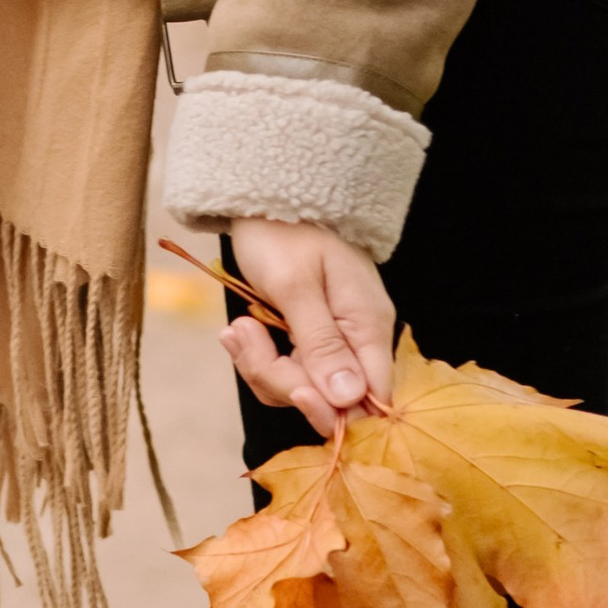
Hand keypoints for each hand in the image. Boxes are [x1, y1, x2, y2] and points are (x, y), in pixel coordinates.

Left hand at [222, 218, 396, 441]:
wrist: (266, 196)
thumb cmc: (283, 232)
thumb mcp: (295, 287)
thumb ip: (322, 345)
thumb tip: (349, 401)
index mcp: (368, 325)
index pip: (370, 398)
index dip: (333, 410)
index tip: (293, 392)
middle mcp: (358, 338)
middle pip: (329, 398)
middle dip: (280, 377)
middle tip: (246, 336)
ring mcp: (334, 339)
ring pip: (302, 387)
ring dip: (262, 365)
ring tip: (238, 328)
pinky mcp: (310, 338)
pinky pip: (288, 369)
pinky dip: (259, 355)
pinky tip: (240, 330)